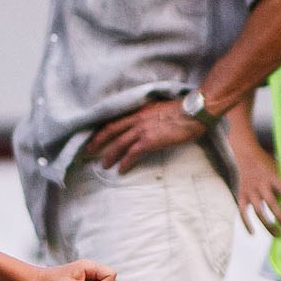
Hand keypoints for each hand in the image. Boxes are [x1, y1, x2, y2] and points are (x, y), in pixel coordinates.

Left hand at [86, 99, 202, 172]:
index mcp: (138, 110)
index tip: (94, 136)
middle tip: (87, 151)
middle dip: (97, 141)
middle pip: (110, 130)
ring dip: (109, 155)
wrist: (194, 112)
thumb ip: (148, 116)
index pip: (115, 119)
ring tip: (103, 165)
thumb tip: (144, 125)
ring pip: (118, 143)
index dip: (102, 128)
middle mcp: (136, 118)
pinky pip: (132, 154)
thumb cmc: (182, 111)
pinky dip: (125, 163)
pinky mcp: (149, 140)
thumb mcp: (159, 110)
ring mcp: (142, 129)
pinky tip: (121, 170)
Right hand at [234, 145, 280, 235]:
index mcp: (271, 177)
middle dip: (280, 217)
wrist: (246, 156)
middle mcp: (260, 185)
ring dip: (268, 224)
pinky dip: (247, 223)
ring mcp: (250, 191)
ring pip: (258, 211)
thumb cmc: (267, 163)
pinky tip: (253, 233)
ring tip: (277, 234)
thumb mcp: (278, 167)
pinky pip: (242, 212)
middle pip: (270, 203)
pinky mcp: (241, 196)